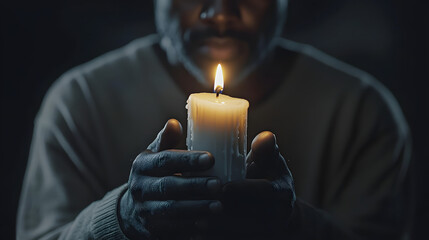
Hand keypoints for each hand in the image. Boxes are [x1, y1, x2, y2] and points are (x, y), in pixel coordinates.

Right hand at [119, 119, 222, 239]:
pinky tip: (208, 225)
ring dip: (196, 209)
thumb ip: (165, 141)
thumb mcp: (153, 157)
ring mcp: (144, 211)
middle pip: (168, 187)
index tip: (211, 158)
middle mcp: (140, 188)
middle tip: (219, 185)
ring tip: (219, 206)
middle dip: (195, 186)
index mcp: (143, 165)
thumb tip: (174, 123)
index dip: (188, 160)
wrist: (130, 211)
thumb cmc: (152, 176)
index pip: (165, 160)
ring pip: (171, 211)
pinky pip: (172, 230)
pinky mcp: (151, 230)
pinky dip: (190, 228)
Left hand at [199, 131, 295, 238]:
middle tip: (200, 206)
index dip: (244, 189)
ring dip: (218, 230)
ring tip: (195, 222)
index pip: (265, 191)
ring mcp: (267, 232)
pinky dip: (217, 239)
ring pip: (241, 233)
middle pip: (250, 217)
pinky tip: (198, 236)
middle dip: (225, 214)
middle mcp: (278, 215)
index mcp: (282, 192)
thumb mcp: (271, 163)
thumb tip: (265, 136)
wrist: (280, 213)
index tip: (223, 187)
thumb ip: (265, 150)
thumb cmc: (269, 178)